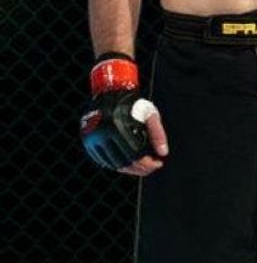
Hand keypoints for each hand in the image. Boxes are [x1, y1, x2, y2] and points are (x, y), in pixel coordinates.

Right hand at [81, 54, 169, 173]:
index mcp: (117, 127)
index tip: (158, 164)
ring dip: (128, 170)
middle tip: (151, 168)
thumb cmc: (133, 103)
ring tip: (141, 168)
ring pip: (112, 164)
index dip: (148, 164)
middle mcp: (102, 134)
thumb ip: (158, 134)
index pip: (134, 155)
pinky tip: (127, 164)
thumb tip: (163, 154)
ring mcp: (92, 139)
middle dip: (140, 169)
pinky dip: (115, 165)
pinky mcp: (87, 142)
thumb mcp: (150, 114)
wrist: (109, 93)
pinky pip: (102, 160)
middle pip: (123, 163)